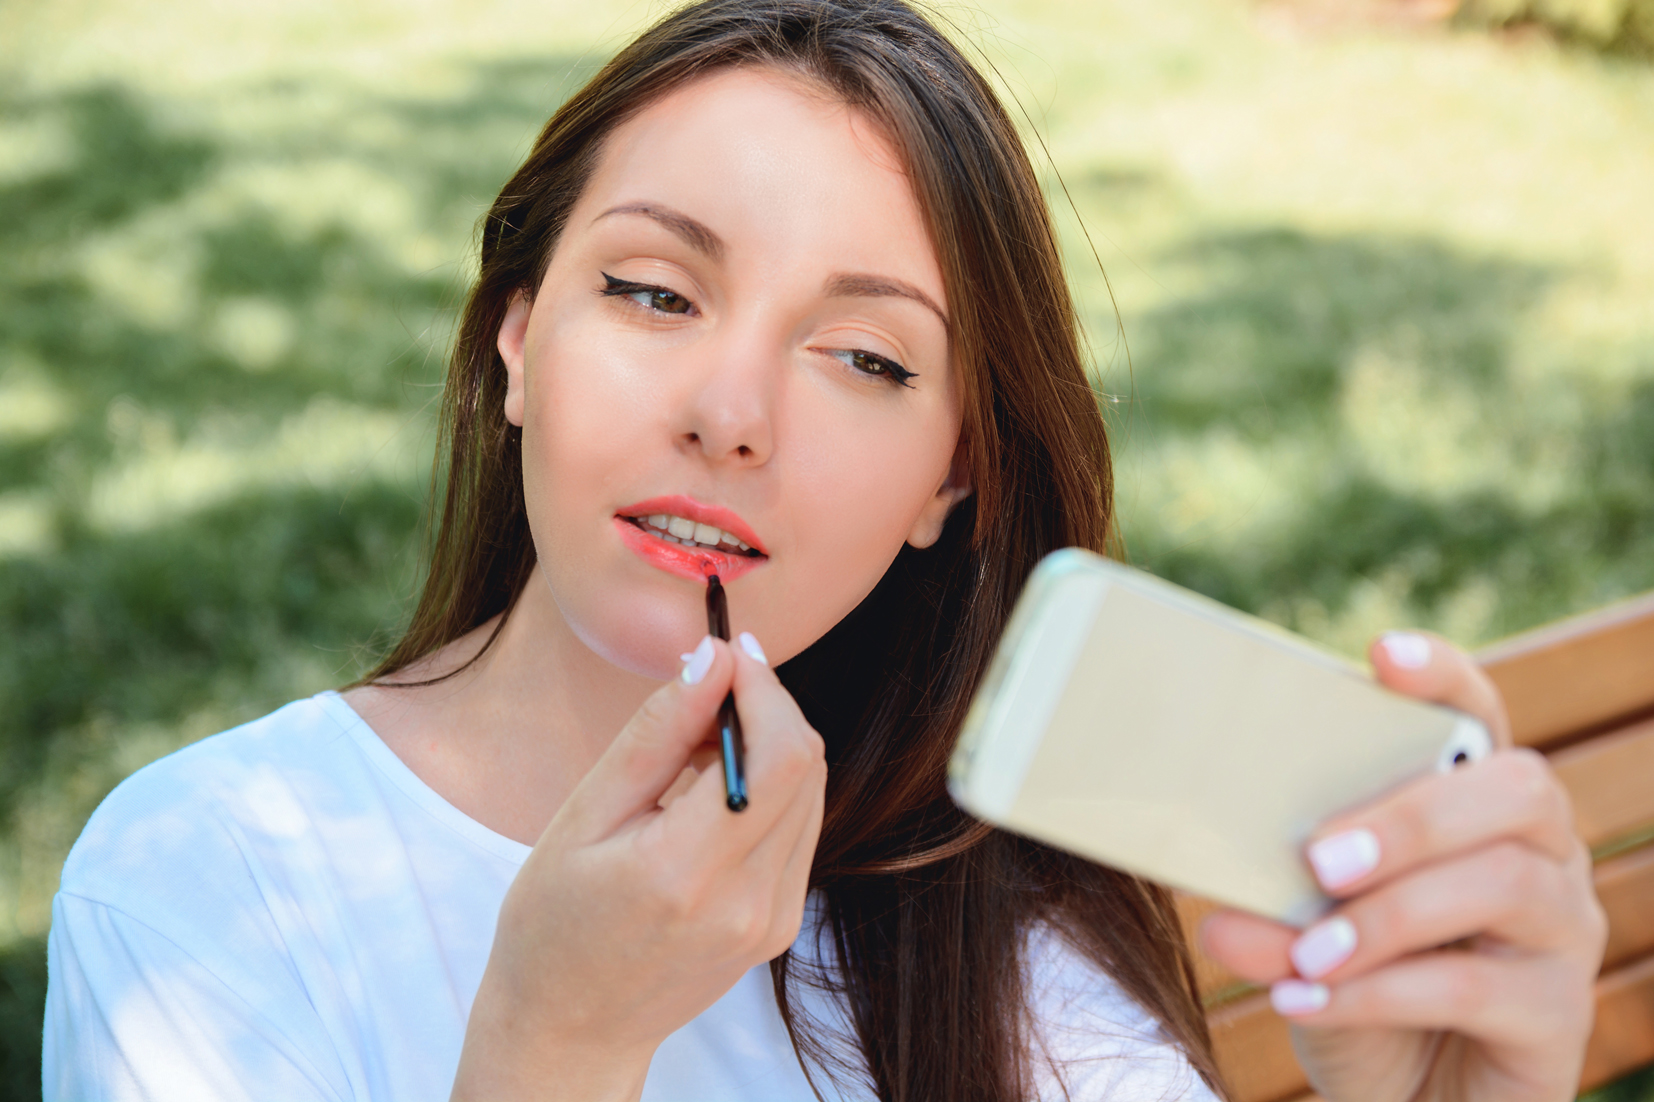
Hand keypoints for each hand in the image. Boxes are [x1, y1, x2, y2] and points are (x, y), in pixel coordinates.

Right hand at [451, 633, 826, 1101]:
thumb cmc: (554, 922)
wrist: (570, 1027)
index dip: (766, 688)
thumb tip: (712, 658)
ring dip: (770, 745)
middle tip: (707, 690)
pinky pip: (799, 828)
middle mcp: (748, 900)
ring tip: (694, 751)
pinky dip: (769, 789)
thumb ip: (656, 734)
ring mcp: (774, 919)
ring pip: (811, 792)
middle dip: (768, 706)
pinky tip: (711, 794)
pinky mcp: (781, 925)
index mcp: (687, 871)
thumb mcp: (584, 816)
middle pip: (806, 765)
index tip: (729, 651)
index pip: (777, 755)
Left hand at [1200, 632, 1607, 1101]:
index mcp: (1474, 803)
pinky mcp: (1558, 1017)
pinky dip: (1382, 992)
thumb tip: (1218, 907)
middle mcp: (1539, 852)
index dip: (1443, 676)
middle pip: (1516, 789)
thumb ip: (1271, 910)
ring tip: (1305, 952)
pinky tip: (1307, 1000)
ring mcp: (1560, 931)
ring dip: (1392, 914)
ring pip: (1506, 885)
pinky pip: (1481, 989)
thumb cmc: (1358, 988)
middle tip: (1319, 857)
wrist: (1408, 1101)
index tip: (1381, 654)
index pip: (1480, 713)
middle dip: (1413, 815)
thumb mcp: (1302, 937)